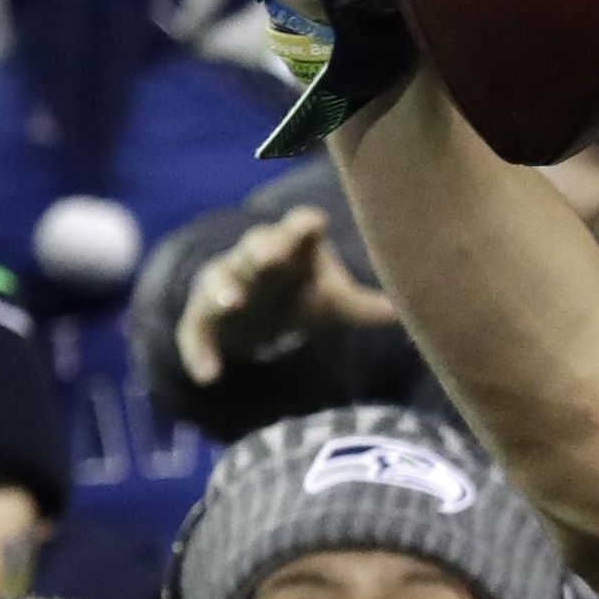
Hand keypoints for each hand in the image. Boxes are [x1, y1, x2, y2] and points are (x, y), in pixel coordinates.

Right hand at [175, 205, 399, 385]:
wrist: (254, 311)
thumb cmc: (303, 294)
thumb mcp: (334, 301)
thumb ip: (363, 305)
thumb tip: (402, 312)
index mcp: (294, 249)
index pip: (299, 229)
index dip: (305, 225)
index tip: (314, 222)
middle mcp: (256, 259)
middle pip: (257, 247)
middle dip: (264, 250)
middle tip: (271, 255)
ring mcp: (226, 284)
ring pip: (220, 281)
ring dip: (224, 291)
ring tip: (231, 303)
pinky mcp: (202, 316)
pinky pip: (195, 330)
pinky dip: (199, 351)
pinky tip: (209, 376)